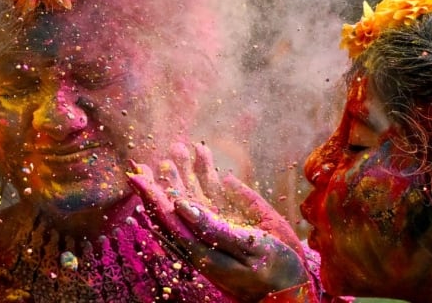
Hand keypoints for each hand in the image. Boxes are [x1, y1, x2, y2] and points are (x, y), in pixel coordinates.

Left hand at [127, 144, 310, 301]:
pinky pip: (218, 189)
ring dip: (188, 169)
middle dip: (167, 177)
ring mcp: (219, 221)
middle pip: (177, 201)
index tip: (135, 174)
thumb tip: (179, 205)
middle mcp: (204, 231)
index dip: (149, 194)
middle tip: (156, 156)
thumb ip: (212, 228)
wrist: (296, 284)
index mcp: (199, 246)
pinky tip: (203, 153)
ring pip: (197, 191)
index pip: (167, 216)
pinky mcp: (235, 214)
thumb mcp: (244, 249)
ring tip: (180, 146)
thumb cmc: (271, 271)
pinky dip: (211, 170)